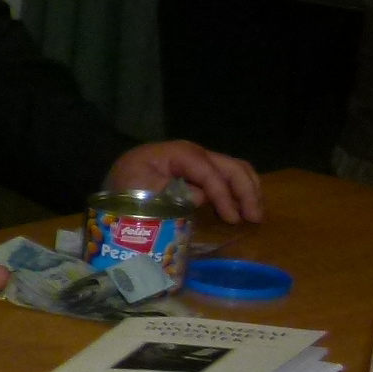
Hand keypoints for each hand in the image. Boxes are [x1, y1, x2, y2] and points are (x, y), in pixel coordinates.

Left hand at [103, 139, 262, 225]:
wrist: (116, 180)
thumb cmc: (125, 185)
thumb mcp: (142, 189)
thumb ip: (172, 192)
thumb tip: (201, 197)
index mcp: (179, 154)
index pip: (208, 172)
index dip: (223, 194)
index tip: (232, 218)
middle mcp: (194, 153)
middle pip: (230, 167)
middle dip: (245, 191)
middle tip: (255, 218)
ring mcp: (199, 160)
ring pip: (235, 168)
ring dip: (248, 189)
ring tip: (255, 214)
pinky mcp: (200, 171)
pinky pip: (227, 175)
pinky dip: (240, 188)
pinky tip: (245, 205)